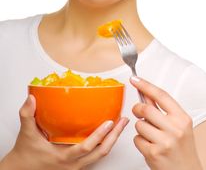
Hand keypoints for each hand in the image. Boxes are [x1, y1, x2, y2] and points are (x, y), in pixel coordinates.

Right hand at [3, 95, 128, 169]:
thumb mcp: (26, 134)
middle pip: (101, 152)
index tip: (109, 122)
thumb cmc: (26, 156)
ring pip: (100, 154)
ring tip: (120, 124)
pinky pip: (95, 155)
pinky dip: (104, 143)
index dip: (100, 135)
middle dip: (115, 136)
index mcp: (64, 157)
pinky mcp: (78, 164)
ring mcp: (77, 165)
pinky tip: (107, 132)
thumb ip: (27, 114)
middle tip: (123, 121)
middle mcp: (73, 163)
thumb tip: (32, 98)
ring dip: (112, 139)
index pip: (86, 147)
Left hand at [130, 77, 202, 169]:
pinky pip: (137, 139)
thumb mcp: (180, 126)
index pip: (161, 95)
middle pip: (145, 109)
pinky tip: (150, 146)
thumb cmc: (183, 150)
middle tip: (137, 111)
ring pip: (139, 125)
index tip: (135, 79)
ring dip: (140, 128)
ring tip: (151, 135)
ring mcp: (164, 142)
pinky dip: (140, 141)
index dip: (145, 85)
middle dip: (137, 109)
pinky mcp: (153, 153)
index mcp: (182, 118)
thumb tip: (145, 94)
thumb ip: (163, 110)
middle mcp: (175, 129)